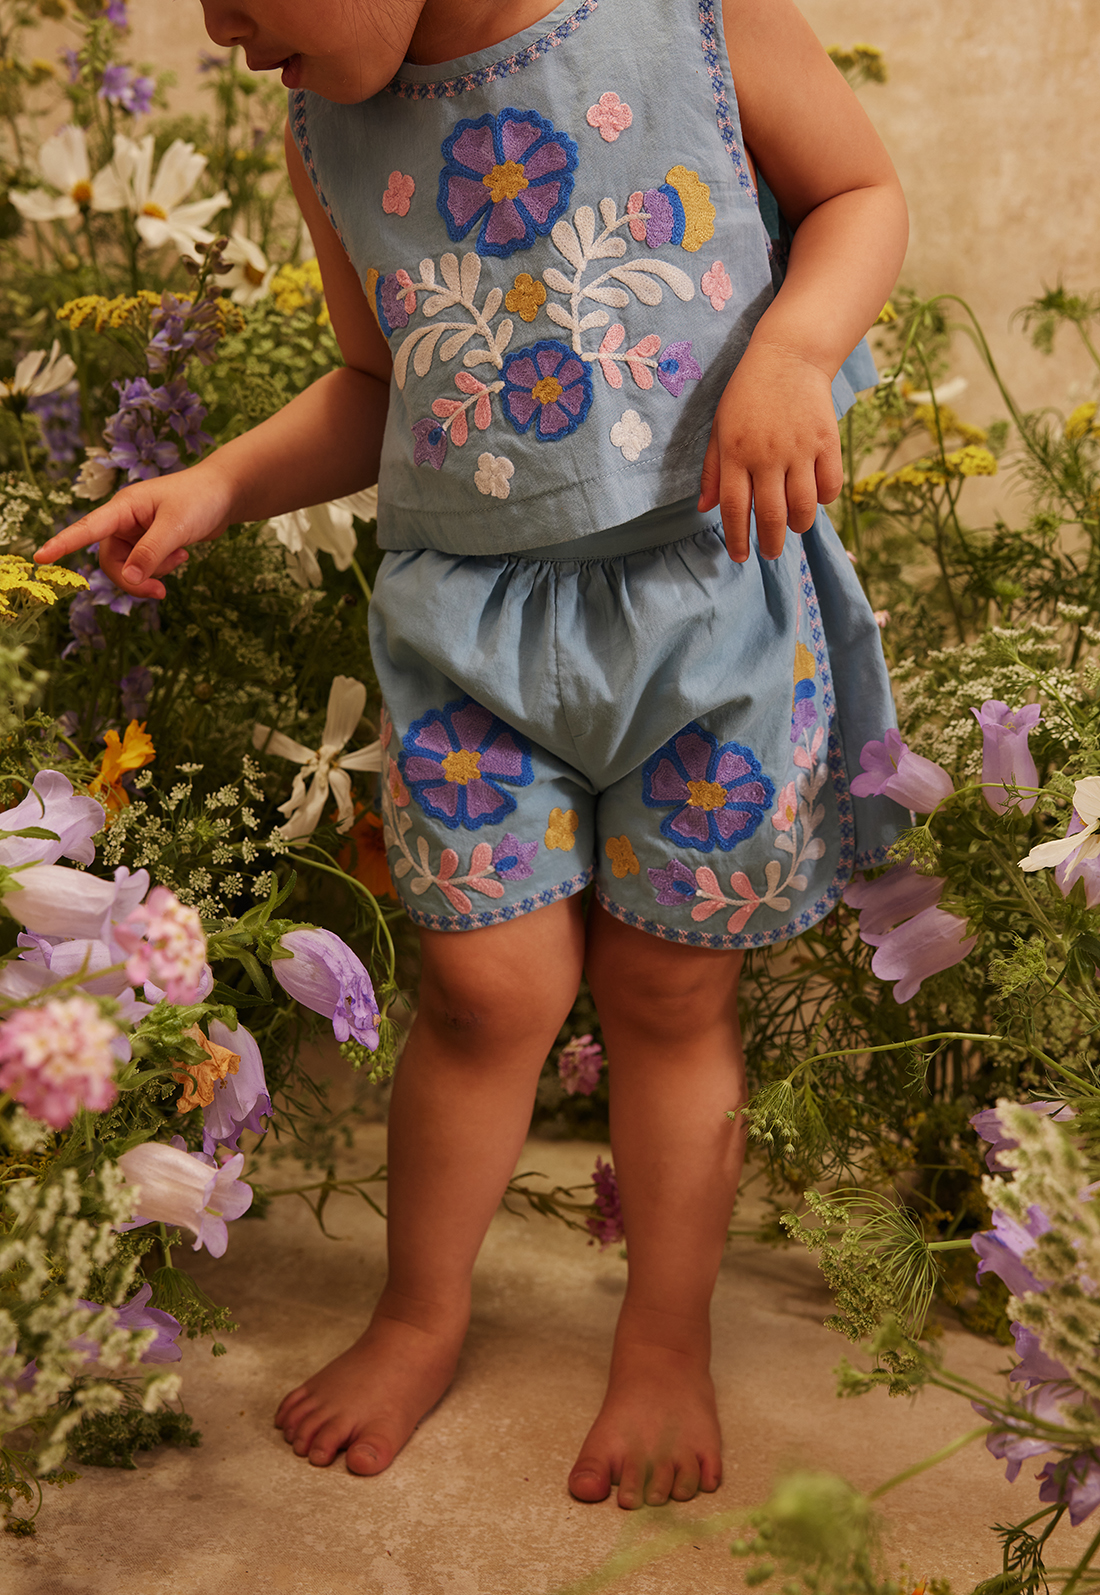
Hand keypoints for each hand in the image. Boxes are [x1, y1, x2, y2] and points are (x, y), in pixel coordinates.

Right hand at [34, 462, 233, 599]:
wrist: (224, 494)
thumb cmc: (199, 499)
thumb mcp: (175, 526)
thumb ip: (151, 553)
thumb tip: (131, 580)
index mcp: (123, 507)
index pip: (87, 528)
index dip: (64, 543)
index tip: (41, 557)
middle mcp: (124, 520)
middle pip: (111, 561)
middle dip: (133, 579)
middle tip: (160, 591)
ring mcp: (136, 533)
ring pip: (130, 568)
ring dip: (154, 573)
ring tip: (181, 557)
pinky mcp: (150, 543)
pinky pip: (146, 567)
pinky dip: (163, 568)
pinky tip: (184, 554)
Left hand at [697, 341, 842, 562]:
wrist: (789, 356)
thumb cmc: (748, 394)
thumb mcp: (720, 428)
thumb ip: (712, 469)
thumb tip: (704, 508)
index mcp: (736, 453)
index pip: (736, 509)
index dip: (737, 539)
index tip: (740, 556)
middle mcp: (767, 455)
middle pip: (771, 516)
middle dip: (770, 544)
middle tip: (769, 553)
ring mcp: (799, 449)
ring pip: (804, 507)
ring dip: (798, 526)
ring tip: (792, 527)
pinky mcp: (826, 441)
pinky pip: (830, 486)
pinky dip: (824, 500)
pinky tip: (815, 498)